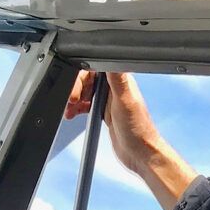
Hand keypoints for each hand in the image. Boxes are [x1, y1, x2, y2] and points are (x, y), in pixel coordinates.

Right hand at [64, 71, 197, 209]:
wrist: (140, 154)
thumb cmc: (138, 130)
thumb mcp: (124, 100)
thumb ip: (116, 77)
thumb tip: (109, 56)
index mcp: (120, 79)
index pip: (93, 67)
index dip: (81, 76)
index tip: (76, 89)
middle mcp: (114, 87)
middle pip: (86, 79)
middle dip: (75, 89)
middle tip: (71, 102)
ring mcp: (109, 100)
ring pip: (85, 91)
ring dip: (74, 99)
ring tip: (70, 110)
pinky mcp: (104, 112)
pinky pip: (86, 104)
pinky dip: (77, 108)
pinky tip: (73, 115)